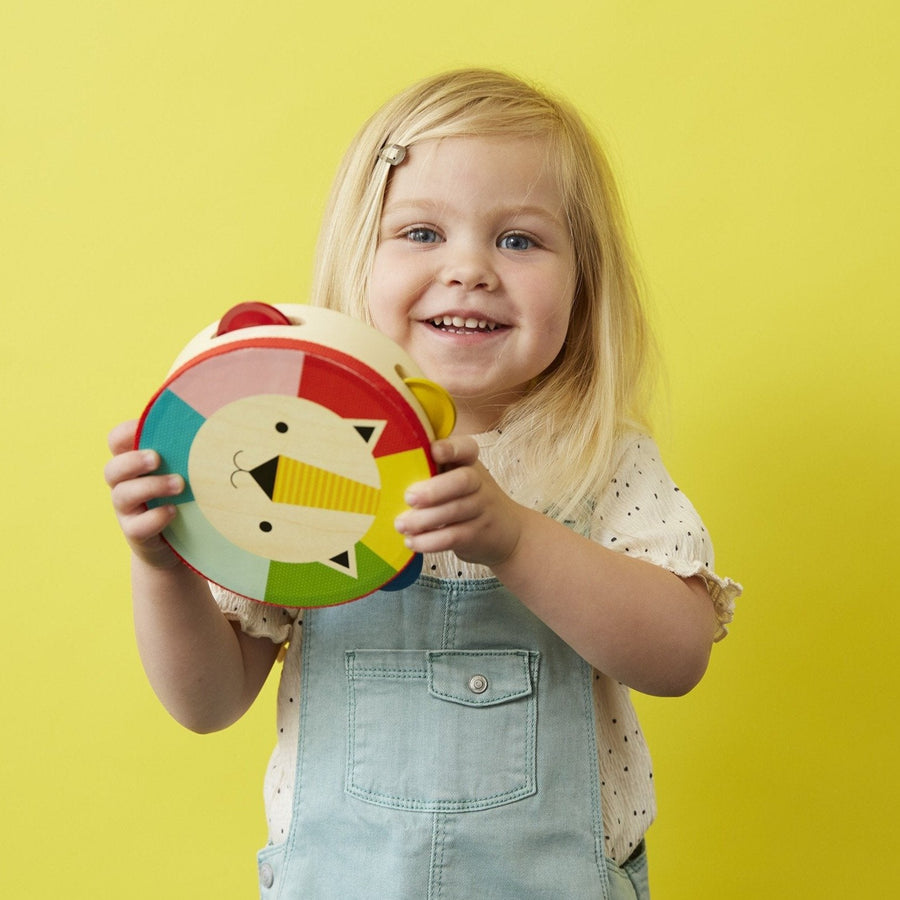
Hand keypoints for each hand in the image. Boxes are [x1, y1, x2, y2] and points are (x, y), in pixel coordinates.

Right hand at [104, 419, 183, 568]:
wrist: (175, 546)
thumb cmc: (183, 498)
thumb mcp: (184, 471)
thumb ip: (188, 452)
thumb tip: (218, 424)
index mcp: (133, 465)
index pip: (116, 442)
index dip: (126, 432)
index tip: (144, 428)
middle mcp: (124, 486)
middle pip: (112, 469)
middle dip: (133, 461)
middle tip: (157, 458)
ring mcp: (128, 511)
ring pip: (122, 495)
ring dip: (151, 486)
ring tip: (179, 485)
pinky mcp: (137, 534)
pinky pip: (136, 526)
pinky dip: (154, 518)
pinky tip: (173, 511)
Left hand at [394, 435, 523, 567]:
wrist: (509, 533)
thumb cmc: (470, 499)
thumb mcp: (458, 478)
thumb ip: (433, 470)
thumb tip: (387, 472)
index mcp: (470, 463)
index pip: (467, 448)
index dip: (451, 448)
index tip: (433, 451)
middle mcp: (479, 483)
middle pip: (464, 480)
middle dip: (435, 489)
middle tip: (409, 498)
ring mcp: (481, 509)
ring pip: (455, 511)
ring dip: (425, 519)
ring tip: (401, 525)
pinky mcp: (478, 534)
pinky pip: (454, 536)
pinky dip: (431, 541)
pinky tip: (412, 542)